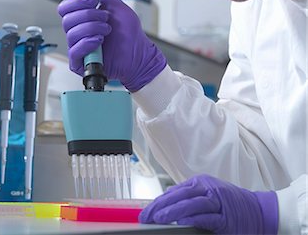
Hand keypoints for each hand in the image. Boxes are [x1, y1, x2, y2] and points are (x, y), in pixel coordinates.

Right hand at [57, 0, 165, 91]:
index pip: (65, 7)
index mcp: (82, 18)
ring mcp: (78, 47)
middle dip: (88, 15)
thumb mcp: (116, 4)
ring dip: (92, 28)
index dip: (77, 2)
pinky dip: (87, 43)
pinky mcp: (79, 63)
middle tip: (104, 17)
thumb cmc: (129, 34)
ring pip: (71, 33)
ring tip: (107, 31)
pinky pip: (74, 51)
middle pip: (66, 19)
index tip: (94, 1)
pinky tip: (99, 41)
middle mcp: (78, 32)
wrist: (139, 54)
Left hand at [139, 174, 277, 234]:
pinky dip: (193, 219)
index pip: (173, 191)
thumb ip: (188, 198)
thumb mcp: (207, 196)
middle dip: (160, 207)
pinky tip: (181, 222)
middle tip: (146, 217)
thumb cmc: (230, 205)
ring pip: (191, 204)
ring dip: (173, 211)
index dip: (157, 202)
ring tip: (159, 218)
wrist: (260, 211)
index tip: (145, 212)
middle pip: (179, 195)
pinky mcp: (226, 217)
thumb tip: (164, 204)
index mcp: (200, 182)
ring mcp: (218, 201)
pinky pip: (207, 217)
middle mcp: (208, 188)